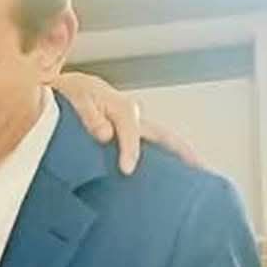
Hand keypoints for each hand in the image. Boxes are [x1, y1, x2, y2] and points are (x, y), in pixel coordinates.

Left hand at [52, 72, 201, 174]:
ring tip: (194, 178)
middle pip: (163, 135)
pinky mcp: (128, 132)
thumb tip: (106, 134)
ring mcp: (134, 124)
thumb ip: (88, 115)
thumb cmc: (70, 93)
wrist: (65, 88)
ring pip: (160, 140)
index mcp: (120, 106)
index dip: (131, 151)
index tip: (127, 170)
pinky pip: (148, 145)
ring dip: (176, 157)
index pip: (131, 131)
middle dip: (183, 152)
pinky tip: (165, 176)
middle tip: (201, 171)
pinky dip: (160, 158)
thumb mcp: (74, 97)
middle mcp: (133, 115)